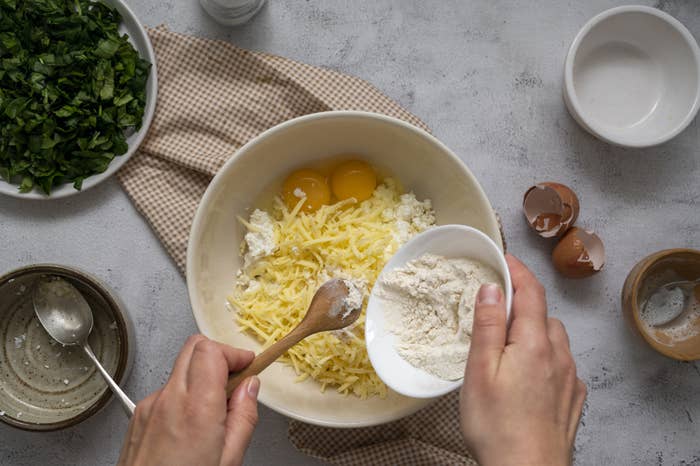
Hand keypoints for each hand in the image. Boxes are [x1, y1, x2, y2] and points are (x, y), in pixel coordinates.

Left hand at [118, 335, 259, 465]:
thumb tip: (251, 388)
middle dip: (219, 355)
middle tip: (235, 377)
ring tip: (215, 408)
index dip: (234, 353)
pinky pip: (167, 390)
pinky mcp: (139, 417)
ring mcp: (149, 407)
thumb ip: (244, 416)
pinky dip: (184, 394)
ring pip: (180, 368)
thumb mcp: (230, 460)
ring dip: (201, 375)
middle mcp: (169, 400)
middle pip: (193, 347)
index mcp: (196, 409)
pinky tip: (193, 423)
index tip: (248, 365)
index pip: (212, 351)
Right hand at [460, 254, 585, 465]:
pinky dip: (546, 355)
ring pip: (555, 338)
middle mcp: (559, 355)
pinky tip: (529, 372)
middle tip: (495, 307)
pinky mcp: (573, 399)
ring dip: (535, 330)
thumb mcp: (480, 371)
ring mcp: (570, 378)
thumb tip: (493, 287)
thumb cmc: (497, 426)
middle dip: (523, 303)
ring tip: (509, 344)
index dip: (518, 270)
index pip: (532, 292)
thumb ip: (489, 325)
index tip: (504, 258)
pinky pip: (562, 363)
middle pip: (544, 314)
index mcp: (535, 343)